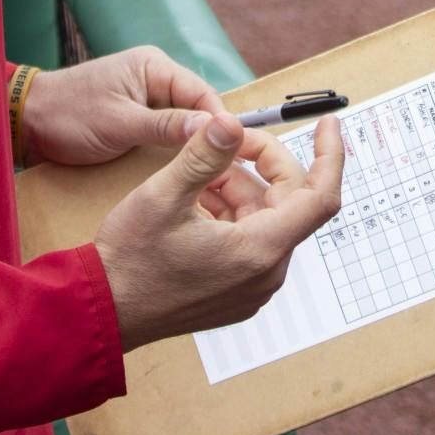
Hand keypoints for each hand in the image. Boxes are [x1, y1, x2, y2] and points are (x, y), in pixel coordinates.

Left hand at [22, 46, 224, 166]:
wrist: (27, 123)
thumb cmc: (69, 115)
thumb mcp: (121, 124)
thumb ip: (167, 126)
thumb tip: (213, 128)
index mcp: (154, 67)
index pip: (202, 92)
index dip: (219, 123)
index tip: (234, 154)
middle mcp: (154, 78)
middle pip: (196, 109)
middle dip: (206, 137)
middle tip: (222, 171)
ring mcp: (144, 99)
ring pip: (181, 125)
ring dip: (187, 147)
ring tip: (204, 175)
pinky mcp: (135, 119)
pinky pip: (163, 134)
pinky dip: (170, 151)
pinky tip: (177, 172)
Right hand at [95, 111, 344, 350]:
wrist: (103, 312)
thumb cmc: (131, 259)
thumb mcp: (163, 195)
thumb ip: (203, 155)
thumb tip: (231, 122)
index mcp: (260, 249)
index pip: (320, 196)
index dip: (331, 155)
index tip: (329, 124)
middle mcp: (266, 273)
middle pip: (289, 202)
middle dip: (263, 163)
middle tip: (228, 140)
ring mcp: (252, 287)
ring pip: (264, 218)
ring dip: (239, 187)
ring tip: (197, 174)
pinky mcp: (235, 292)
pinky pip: (249, 240)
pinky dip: (231, 212)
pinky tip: (196, 200)